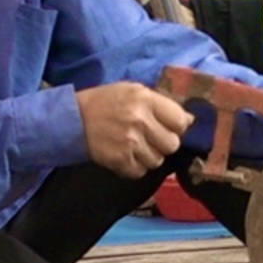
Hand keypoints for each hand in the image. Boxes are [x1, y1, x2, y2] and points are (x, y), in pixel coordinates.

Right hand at [76, 82, 193, 178]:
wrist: (72, 120)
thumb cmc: (105, 103)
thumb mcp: (132, 91)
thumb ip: (160, 104)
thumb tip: (189, 121)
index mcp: (145, 99)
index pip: (180, 120)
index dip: (176, 126)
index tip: (168, 126)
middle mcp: (140, 120)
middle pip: (172, 144)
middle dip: (163, 143)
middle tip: (150, 138)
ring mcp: (130, 142)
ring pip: (157, 160)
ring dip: (149, 156)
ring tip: (134, 146)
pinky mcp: (120, 160)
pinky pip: (141, 171)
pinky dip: (135, 167)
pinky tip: (125, 155)